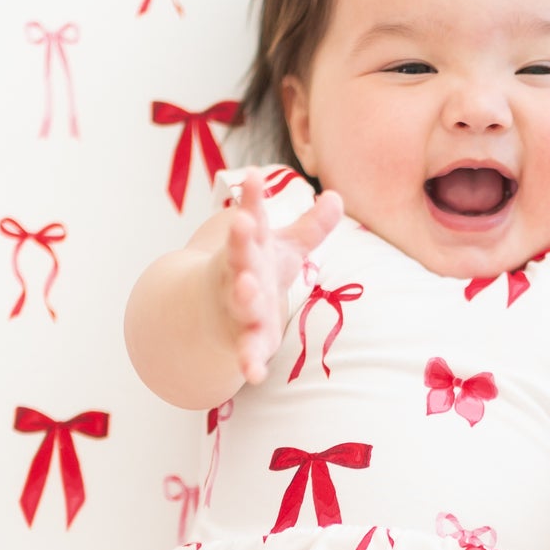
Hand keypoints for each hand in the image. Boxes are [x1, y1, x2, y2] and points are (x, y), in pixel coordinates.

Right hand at [216, 167, 345, 384]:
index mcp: (250, 248)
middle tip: (241, 224)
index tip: (254, 176)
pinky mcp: (242, 339)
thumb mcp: (283, 248)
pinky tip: (253, 374)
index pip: (251, 218)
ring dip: (243, 295)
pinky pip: (245, 351)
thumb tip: (337, 196)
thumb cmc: (254, 272)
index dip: (252, 199)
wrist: (212, 313)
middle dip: (240, 242)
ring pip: (239, 301)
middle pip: (239, 256)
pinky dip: (248, 361)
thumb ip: (311, 227)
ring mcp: (237, 306)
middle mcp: (239, 273)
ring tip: (248, 288)